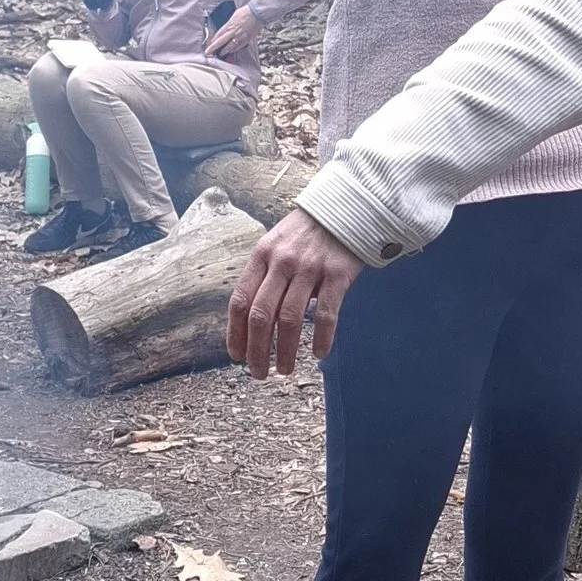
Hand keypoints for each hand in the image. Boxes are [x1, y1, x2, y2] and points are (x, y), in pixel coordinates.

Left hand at [206, 5, 260, 60]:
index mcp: (230, 26)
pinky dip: (235, 49)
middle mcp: (234, 32)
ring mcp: (241, 36)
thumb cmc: (247, 12)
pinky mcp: (248, 39)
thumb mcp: (234, 15)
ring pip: (231, 47)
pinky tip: (233, 50)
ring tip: (221, 53)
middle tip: (209, 53)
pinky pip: (240, 46)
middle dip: (214, 48)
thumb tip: (225, 28)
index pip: (218, 35)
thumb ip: (229, 24)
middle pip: (222, 42)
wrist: (257, 12)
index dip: (212, 41)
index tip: (208, 45)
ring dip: (225, 51)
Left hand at [228, 208, 365, 378]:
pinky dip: (321, 337)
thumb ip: (265, 274)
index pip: (240, 301)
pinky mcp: (337, 274)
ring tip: (284, 370)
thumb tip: (252, 318)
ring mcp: (309, 268)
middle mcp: (282, 262)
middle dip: (256, 351)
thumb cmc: (308, 231)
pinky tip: (319, 353)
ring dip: (284, 351)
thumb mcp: (277, 244)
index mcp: (262, 255)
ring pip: (289, 319)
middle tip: (258, 373)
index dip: (235, 333)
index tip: (237, 356)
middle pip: (260, 315)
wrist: (346, 207)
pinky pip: (326, 313)